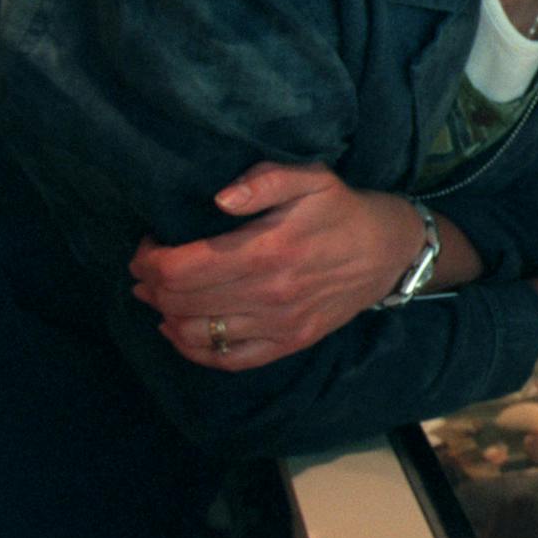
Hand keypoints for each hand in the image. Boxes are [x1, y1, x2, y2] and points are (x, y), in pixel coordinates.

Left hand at [134, 162, 420, 370]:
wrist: (390, 250)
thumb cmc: (343, 210)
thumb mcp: (310, 179)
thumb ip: (264, 182)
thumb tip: (220, 198)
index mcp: (267, 250)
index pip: (182, 269)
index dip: (150, 260)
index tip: (147, 246)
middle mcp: (269, 293)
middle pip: (181, 302)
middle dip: (151, 286)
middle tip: (147, 270)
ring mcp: (280, 324)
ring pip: (197, 333)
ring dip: (166, 316)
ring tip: (161, 297)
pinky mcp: (290, 342)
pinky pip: (229, 358)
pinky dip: (195, 349)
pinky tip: (182, 331)